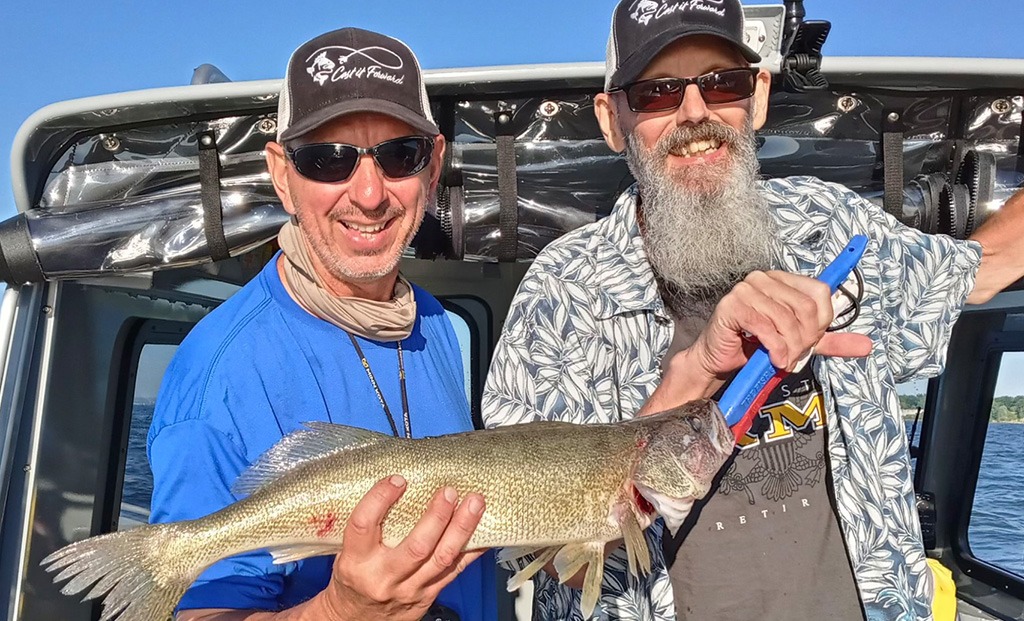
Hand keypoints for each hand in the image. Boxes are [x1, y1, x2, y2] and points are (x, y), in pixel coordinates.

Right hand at [320, 475, 485, 620]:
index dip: (380, 499)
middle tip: (448, 492)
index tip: (398, 480)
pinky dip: (472, 549)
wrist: (356, 618)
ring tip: (474, 504)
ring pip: (442, 558)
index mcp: (356, 561)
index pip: (364, 525)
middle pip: (416, 546)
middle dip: (437, 516)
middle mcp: (383, 577)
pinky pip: (455, 571)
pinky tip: (484, 531)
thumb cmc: (354, 578)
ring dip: (461, 528)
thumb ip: (368, 525)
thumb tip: (392, 483)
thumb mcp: (347, 551)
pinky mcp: (427, 595)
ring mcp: (409, 589)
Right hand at [689, 270, 871, 376]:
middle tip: (794, 355)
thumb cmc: (756, 348)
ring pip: (787, 319)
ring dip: (790, 347)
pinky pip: (766, 327)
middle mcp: (764, 278)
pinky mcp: (732, 305)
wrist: (720, 361)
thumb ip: (830, 341)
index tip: (809, 341)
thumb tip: (866, 345)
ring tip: (782, 359)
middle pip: (806, 307)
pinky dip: (775, 348)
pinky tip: (774, 359)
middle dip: (805, 339)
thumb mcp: (800, 343)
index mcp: (782, 280)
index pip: (820, 292)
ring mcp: (746, 289)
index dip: (820, 322)